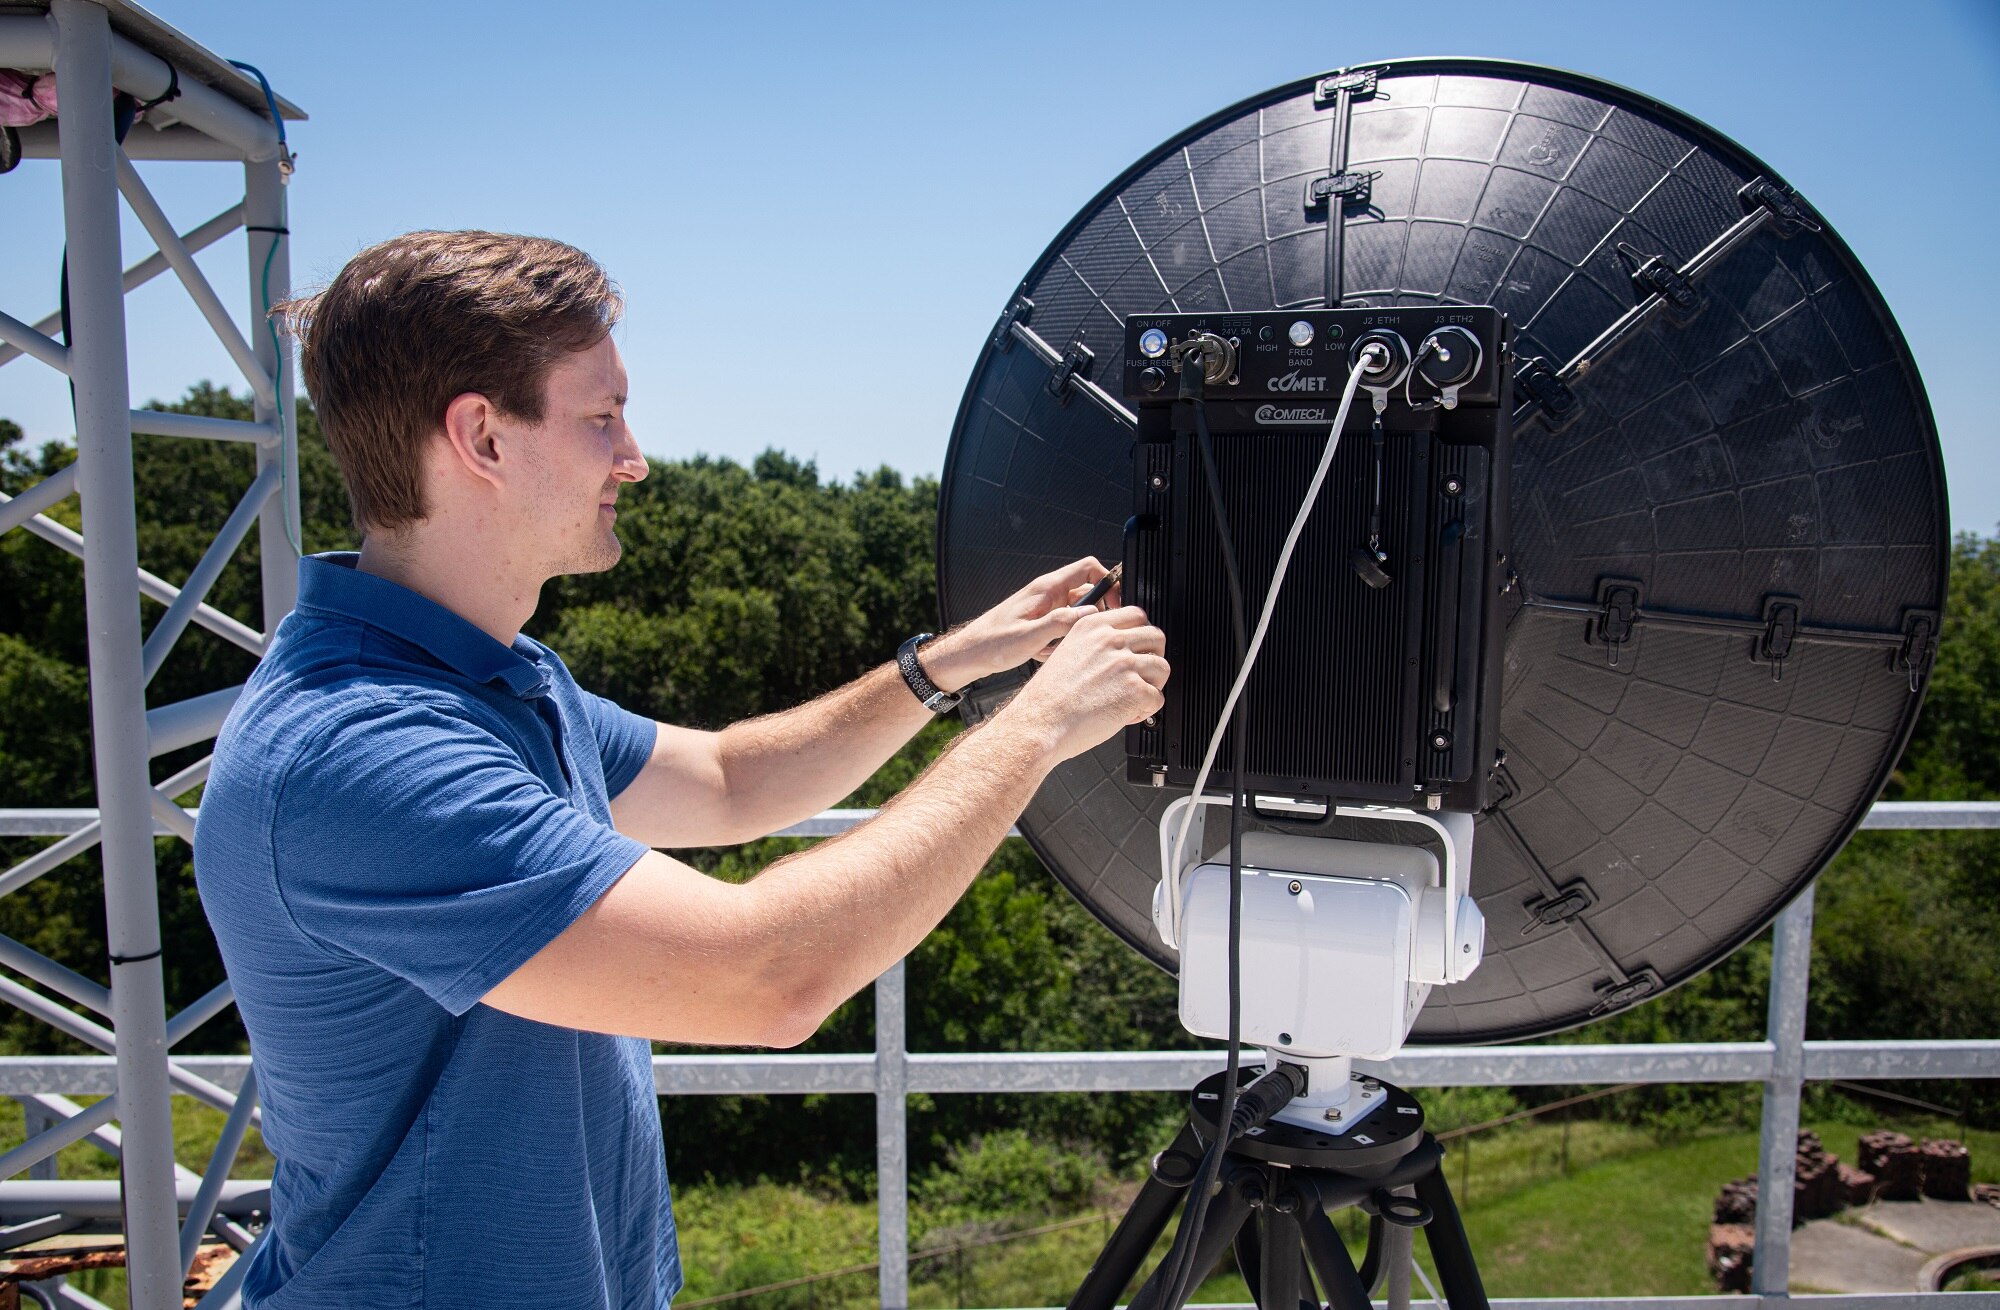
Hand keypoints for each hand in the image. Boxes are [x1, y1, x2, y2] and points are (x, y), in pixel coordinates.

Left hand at [919, 557, 1118, 691]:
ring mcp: (1044, 607)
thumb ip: (1061, 623)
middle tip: (1083, 638)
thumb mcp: (1029, 637)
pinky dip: (1059, 642)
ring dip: (1072, 634)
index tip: (1116, 606)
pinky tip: (1042, 654)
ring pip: (1076, 616)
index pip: (1089, 568)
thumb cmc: (992, 644)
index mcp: (1047, 588)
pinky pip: (1062, 628)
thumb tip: (1093, 614)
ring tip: (1053, 649)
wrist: (969, 654)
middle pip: (1087, 595)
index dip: (1109, 583)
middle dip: (1090, 619)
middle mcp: (1048, 594)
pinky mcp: (1040, 621)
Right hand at [1005, 606, 1167, 762]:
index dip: (1142, 635)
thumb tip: (1123, 650)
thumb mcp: (1067, 651)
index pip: (1136, 614)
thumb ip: (1096, 645)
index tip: (1139, 649)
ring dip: (1152, 685)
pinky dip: (1145, 710)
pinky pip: (1157, 698)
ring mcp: (1124, 663)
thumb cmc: (1048, 698)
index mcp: (1092, 626)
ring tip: (1132, 699)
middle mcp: (1110, 640)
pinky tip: (1125, 714)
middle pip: (1156, 636)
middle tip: (1141, 675)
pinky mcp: (1134, 689)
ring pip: (1162, 667)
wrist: (1040, 723)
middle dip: (1153, 657)